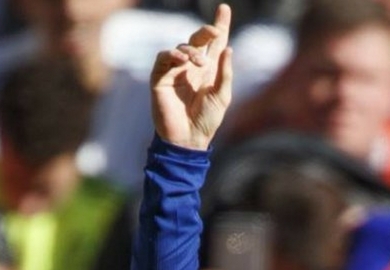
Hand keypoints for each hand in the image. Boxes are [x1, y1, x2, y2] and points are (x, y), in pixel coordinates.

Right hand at [150, 4, 232, 149]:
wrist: (189, 138)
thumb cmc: (207, 119)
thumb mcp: (222, 95)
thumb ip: (225, 72)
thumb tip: (229, 47)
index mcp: (209, 70)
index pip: (214, 44)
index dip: (219, 25)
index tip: (224, 8)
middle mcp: (192, 67)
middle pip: (197, 40)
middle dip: (206, 32)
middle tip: (215, 31)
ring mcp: (176, 71)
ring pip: (181, 47)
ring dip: (192, 50)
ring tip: (200, 64)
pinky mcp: (160, 78)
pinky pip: (164, 58)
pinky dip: (173, 55)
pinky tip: (182, 60)